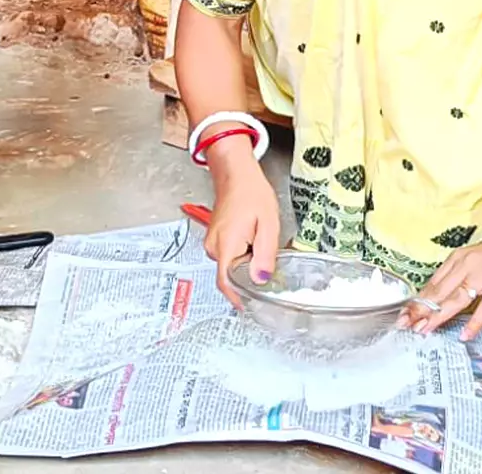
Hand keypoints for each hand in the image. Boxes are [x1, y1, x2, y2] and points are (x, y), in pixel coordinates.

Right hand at [203, 139, 280, 308]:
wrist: (235, 174)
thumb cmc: (251, 192)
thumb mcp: (268, 223)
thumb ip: (265, 254)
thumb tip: (261, 279)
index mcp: (227, 245)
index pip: (227, 283)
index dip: (238, 299)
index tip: (250, 308)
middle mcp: (215, 246)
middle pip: (232, 275)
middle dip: (250, 274)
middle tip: (268, 261)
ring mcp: (213, 243)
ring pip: (232, 265)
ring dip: (247, 261)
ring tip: (261, 241)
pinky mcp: (216, 240)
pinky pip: (229, 255)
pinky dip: (242, 253)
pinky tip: (253, 238)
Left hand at [399, 227, 481, 340]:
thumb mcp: (479, 259)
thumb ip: (462, 274)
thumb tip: (445, 294)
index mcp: (460, 257)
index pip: (434, 283)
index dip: (418, 300)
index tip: (406, 313)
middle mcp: (468, 265)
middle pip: (439, 292)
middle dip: (421, 311)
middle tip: (407, 325)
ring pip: (455, 299)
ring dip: (439, 317)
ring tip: (426, 330)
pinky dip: (474, 323)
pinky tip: (465, 334)